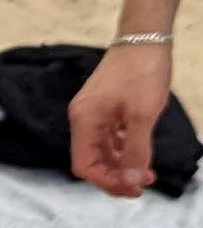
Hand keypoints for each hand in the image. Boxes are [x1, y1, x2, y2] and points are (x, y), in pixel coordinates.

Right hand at [70, 44, 171, 197]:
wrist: (144, 38)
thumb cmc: (141, 73)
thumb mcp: (142, 115)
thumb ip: (136, 150)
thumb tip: (134, 180)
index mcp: (84, 122)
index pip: (85, 166)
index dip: (108, 182)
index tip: (135, 189)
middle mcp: (82, 119)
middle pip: (91, 161)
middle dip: (115, 177)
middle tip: (142, 186)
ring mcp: (92, 113)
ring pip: (101, 151)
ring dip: (120, 165)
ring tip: (145, 172)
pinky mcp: (104, 107)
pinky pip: (108, 138)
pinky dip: (122, 150)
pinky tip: (139, 152)